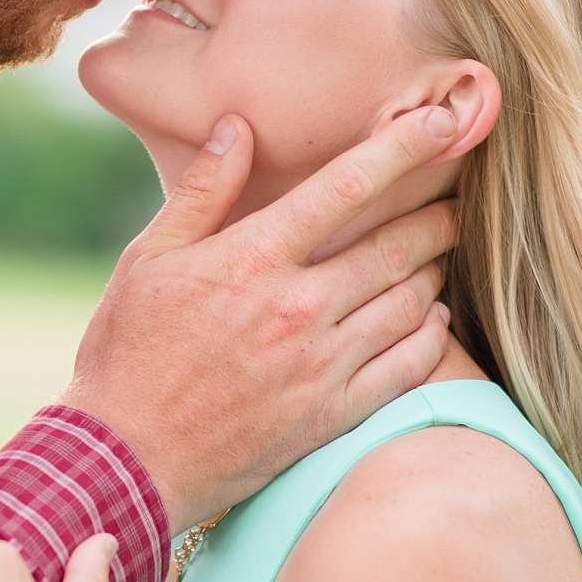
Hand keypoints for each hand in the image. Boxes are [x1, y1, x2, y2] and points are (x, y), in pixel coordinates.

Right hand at [64, 112, 457, 527]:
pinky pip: (407, 367)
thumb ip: (203, 191)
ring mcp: (321, 365)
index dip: (403, 148)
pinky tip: (432, 318)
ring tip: (439, 253)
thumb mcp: (148, 258)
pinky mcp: (331, 415)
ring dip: (434, 270)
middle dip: (436, 216)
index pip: (347, 186)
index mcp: (254, 258)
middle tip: (455, 200)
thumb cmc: (127, 353)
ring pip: (410, 303)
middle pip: (396, 246)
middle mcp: (298, 307)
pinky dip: (431, 336)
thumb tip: (237, 127)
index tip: (441, 123)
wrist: (126, 458)